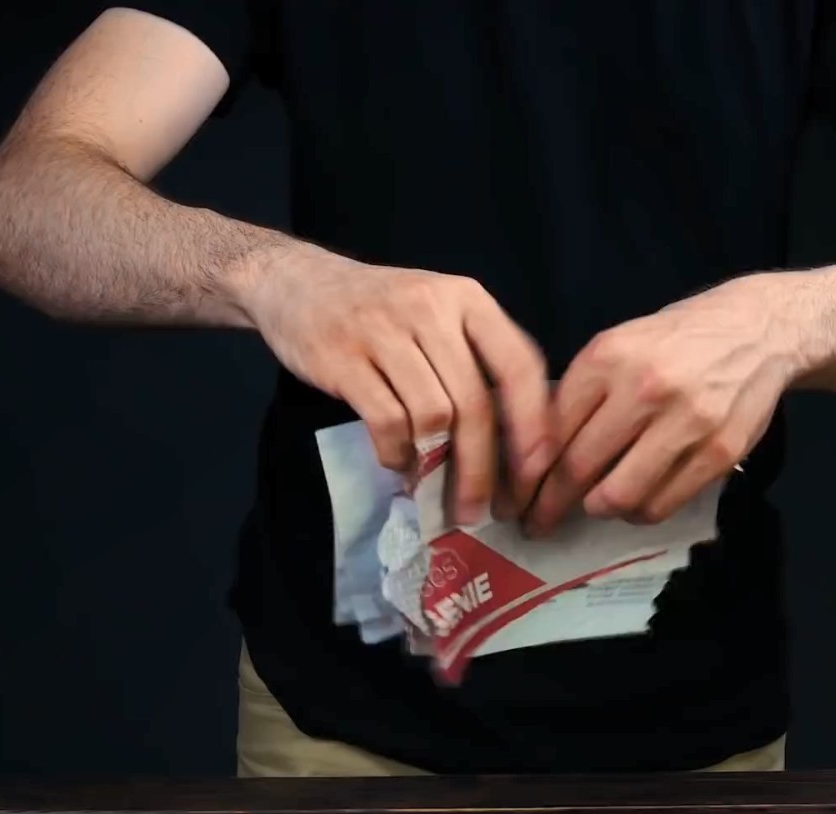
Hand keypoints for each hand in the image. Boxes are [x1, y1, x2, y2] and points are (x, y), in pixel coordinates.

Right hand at [243, 246, 553, 523]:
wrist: (296, 283)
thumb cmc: (381, 310)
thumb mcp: (438, 314)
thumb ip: (475, 360)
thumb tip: (515, 442)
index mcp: (466, 298)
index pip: (518, 362)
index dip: (533, 421)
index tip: (538, 470)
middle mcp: (430, 308)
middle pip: (474, 402)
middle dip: (483, 467)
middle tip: (482, 509)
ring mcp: (383, 331)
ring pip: (432, 415)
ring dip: (437, 465)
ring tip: (435, 488)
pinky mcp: (342, 357)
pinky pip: (386, 421)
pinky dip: (397, 455)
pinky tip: (398, 463)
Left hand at [523, 276, 796, 533]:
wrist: (756, 330)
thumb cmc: (675, 341)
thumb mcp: (618, 346)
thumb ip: (580, 395)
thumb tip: (535, 456)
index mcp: (608, 357)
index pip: (551, 432)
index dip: (526, 476)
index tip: (513, 499)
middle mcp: (645, 387)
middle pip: (578, 468)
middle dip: (549, 505)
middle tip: (536, 521)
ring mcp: (687, 421)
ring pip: (620, 496)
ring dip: (599, 509)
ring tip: (595, 505)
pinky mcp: (720, 450)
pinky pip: (663, 504)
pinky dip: (641, 512)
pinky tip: (637, 500)